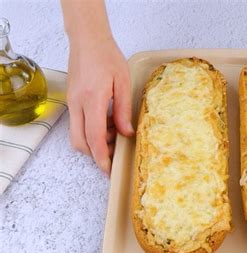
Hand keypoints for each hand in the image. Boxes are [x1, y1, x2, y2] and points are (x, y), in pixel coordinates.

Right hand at [66, 36, 132, 174]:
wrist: (88, 40)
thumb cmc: (107, 57)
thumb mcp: (122, 83)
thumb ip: (123, 111)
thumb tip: (126, 134)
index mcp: (92, 100)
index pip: (94, 138)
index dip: (102, 158)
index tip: (109, 170)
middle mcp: (77, 104)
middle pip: (81, 143)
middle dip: (97, 154)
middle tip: (115, 151)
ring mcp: (72, 103)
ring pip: (77, 135)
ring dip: (94, 142)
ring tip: (114, 132)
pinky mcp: (72, 101)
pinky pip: (78, 124)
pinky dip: (91, 131)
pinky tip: (107, 122)